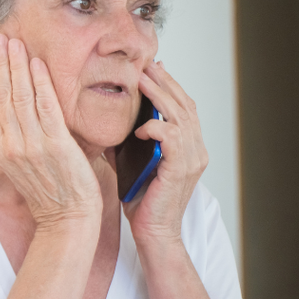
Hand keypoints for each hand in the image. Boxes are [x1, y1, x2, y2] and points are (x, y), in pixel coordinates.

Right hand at [0, 34, 102, 229]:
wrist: (67, 221)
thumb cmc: (53, 194)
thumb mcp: (27, 165)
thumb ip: (22, 139)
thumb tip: (23, 115)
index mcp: (4, 149)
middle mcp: (12, 145)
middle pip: (2, 95)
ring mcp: (32, 145)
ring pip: (19, 96)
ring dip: (16, 66)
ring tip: (13, 42)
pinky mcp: (55, 146)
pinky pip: (45, 108)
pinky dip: (40, 84)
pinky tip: (36, 64)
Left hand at [123, 61, 207, 243]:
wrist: (153, 234)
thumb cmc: (142, 202)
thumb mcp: (131, 165)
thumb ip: (124, 144)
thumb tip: (102, 124)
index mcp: (187, 147)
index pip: (182, 107)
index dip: (169, 86)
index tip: (151, 68)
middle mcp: (196, 150)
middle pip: (185, 105)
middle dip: (165, 82)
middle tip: (146, 65)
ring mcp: (192, 159)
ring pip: (181, 116)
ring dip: (160, 96)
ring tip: (142, 81)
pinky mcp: (181, 170)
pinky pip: (172, 139)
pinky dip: (156, 128)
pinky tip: (140, 126)